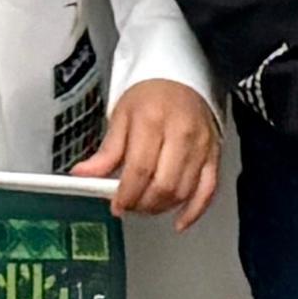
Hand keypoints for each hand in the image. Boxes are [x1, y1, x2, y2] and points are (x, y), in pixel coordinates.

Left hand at [74, 78, 221, 227]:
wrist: (181, 77)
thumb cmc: (151, 95)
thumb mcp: (122, 116)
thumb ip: (106, 151)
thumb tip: (83, 175)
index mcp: (153, 120)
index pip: (140, 169)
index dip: (126, 194)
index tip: (116, 205)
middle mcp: (181, 133)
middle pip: (163, 185)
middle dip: (142, 204)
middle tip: (129, 205)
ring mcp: (201, 146)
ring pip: (183, 192)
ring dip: (161, 207)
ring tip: (145, 204)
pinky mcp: (214, 155)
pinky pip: (208, 191)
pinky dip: (193, 211)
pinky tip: (178, 221)